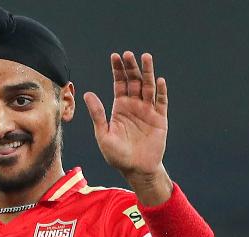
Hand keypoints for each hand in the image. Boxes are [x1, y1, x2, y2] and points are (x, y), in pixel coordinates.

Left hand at [83, 52, 169, 192]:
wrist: (136, 170)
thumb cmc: (117, 155)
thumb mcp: (104, 135)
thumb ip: (98, 114)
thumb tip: (87, 93)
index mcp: (120, 107)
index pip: (119, 83)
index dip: (118, 70)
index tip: (115, 56)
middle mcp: (135, 105)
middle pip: (134, 81)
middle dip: (131, 67)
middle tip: (129, 54)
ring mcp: (148, 111)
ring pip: (148, 87)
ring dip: (147, 72)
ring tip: (146, 57)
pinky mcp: (160, 119)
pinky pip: (161, 102)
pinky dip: (160, 91)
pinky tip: (158, 81)